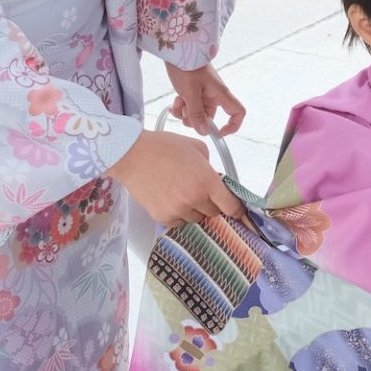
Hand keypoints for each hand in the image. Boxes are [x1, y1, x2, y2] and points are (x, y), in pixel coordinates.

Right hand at [108, 130, 243, 227]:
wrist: (133, 155)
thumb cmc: (163, 147)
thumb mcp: (196, 148)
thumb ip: (209, 165)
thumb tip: (212, 178)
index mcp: (207, 181)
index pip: (230, 206)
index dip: (236, 209)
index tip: (236, 210)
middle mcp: (194, 199)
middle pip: (213, 214)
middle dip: (212, 204)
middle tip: (202, 192)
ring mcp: (177, 210)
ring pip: (196, 219)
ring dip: (195, 210)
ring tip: (183, 193)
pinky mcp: (162, 217)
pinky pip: (178, 222)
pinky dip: (179, 214)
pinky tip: (171, 199)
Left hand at [165, 62, 245, 135]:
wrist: (176, 50)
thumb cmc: (187, 66)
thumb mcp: (190, 92)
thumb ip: (197, 113)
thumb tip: (204, 132)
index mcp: (220, 94)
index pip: (237, 112)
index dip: (232, 125)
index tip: (218, 133)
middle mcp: (214, 95)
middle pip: (210, 117)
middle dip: (195, 119)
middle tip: (184, 111)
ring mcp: (203, 94)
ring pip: (197, 113)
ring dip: (185, 112)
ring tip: (178, 102)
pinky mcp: (193, 92)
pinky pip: (190, 107)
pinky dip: (182, 107)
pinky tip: (175, 101)